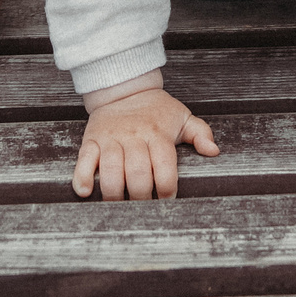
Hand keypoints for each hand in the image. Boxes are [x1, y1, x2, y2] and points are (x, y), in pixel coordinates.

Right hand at [75, 81, 220, 199]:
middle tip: (144, 208)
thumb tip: (213, 151)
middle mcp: (134, 137)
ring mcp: (111, 139)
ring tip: (120, 206)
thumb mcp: (182, 117)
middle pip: (138, 174)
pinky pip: (84, 161)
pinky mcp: (91, 140)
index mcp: (158, 134)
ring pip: (111, 171)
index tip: (167, 200)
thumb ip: (201, 133)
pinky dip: (82, 178)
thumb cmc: (156, 109)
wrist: (124, 88)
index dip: (167, 189)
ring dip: (115, 194)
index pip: (164, 167)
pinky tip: (86, 192)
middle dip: (142, 197)